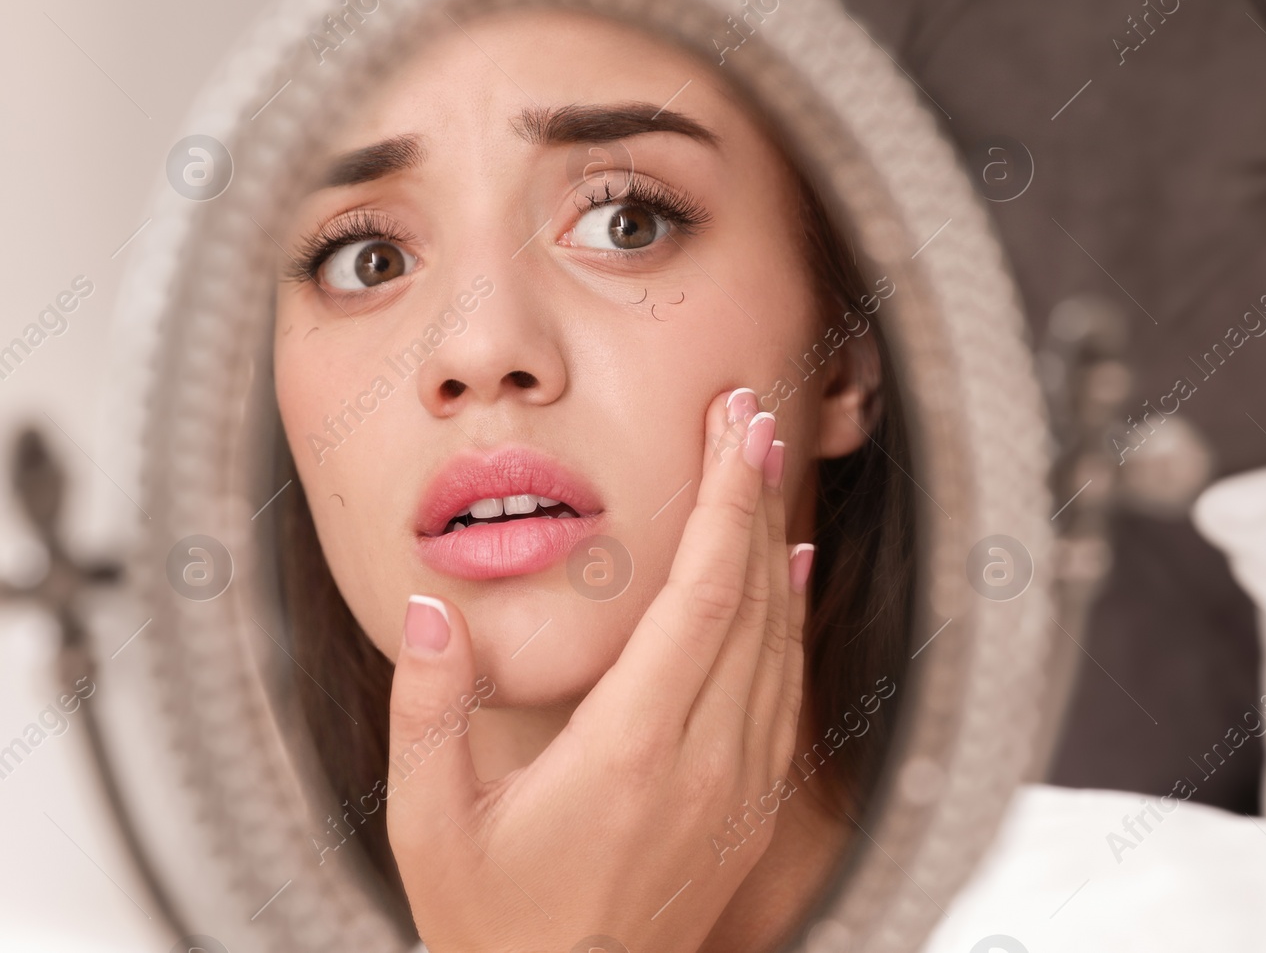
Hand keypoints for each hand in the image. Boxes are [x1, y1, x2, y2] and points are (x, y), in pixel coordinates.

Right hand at [385, 388, 813, 952]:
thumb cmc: (494, 921)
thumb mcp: (429, 822)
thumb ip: (426, 709)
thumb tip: (429, 607)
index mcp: (628, 753)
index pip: (700, 600)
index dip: (724, 503)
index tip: (732, 428)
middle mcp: (703, 763)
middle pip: (751, 602)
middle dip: (754, 496)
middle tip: (753, 413)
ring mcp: (738, 787)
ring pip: (778, 640)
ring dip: (773, 543)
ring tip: (764, 463)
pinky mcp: (749, 805)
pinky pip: (785, 689)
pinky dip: (789, 617)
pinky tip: (787, 567)